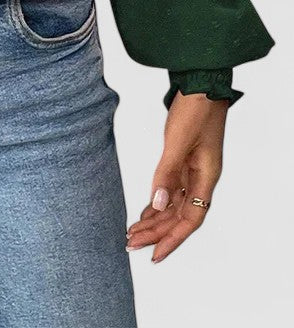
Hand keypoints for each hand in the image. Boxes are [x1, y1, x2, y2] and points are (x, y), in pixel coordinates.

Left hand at [126, 92, 228, 262]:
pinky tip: (146, 210)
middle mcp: (202, 177)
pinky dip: (158, 202)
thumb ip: (168, 172)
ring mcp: (194, 169)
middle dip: (156, 232)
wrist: (201, 82)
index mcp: (206, 176)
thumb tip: (158, 204)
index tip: (154, 255)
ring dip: (155, 219)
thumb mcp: (178, 140)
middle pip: (180, 215)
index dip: (172, 239)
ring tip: (133, 233)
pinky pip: (172, 189)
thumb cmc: (195, 108)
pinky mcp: (185, 159)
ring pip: (175, 204)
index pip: (191, 219)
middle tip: (131, 244)